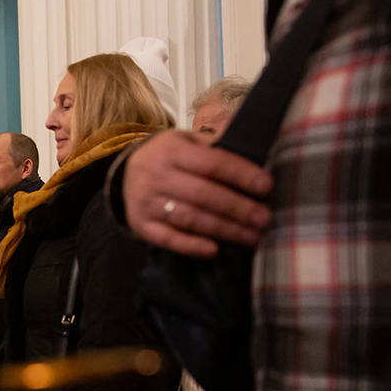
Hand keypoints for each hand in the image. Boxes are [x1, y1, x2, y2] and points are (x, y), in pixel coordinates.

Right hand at [122, 131, 273, 257]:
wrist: (125, 174)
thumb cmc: (167, 156)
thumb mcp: (187, 139)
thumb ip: (216, 141)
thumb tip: (252, 140)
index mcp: (171, 151)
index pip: (212, 164)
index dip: (241, 175)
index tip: (266, 186)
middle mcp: (156, 176)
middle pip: (203, 195)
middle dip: (237, 208)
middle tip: (263, 218)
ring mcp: (147, 203)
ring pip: (190, 219)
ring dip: (223, 230)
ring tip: (251, 237)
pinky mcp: (141, 224)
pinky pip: (167, 239)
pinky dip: (191, 246)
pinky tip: (214, 250)